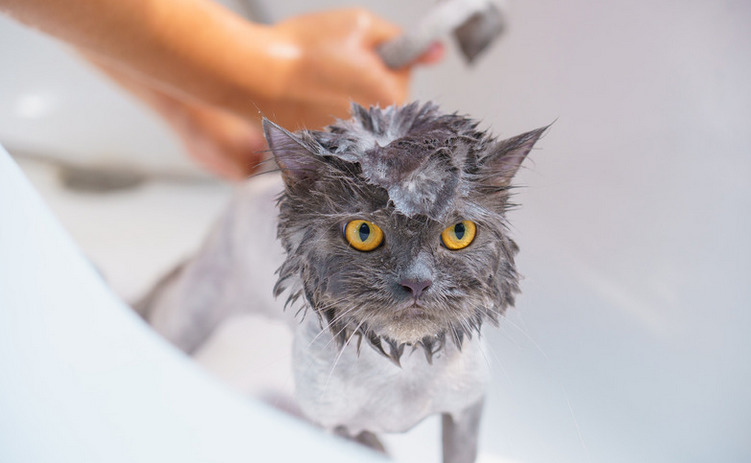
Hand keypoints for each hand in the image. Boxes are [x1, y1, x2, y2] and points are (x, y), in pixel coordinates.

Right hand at [262, 9, 443, 129]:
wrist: (251, 76)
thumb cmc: (302, 51)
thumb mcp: (358, 25)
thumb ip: (402, 39)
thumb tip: (436, 51)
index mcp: (391, 99)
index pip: (405, 72)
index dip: (381, 54)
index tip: (359, 50)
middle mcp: (376, 131)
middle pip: (384, 98)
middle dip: (366, 78)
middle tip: (333, 63)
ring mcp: (350, 145)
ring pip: (361, 115)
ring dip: (346, 97)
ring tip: (317, 81)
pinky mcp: (327, 152)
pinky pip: (338, 130)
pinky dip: (326, 113)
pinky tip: (306, 98)